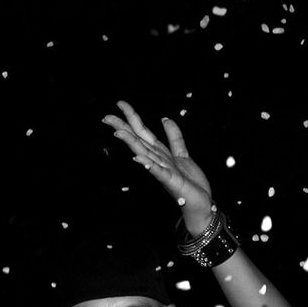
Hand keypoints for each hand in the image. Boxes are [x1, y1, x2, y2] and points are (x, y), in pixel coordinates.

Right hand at [103, 101, 215, 227]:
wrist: (200, 203)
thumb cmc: (190, 183)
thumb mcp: (182, 155)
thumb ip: (174, 137)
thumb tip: (165, 118)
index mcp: (159, 153)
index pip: (142, 131)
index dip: (132, 116)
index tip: (119, 103)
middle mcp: (158, 160)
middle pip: (138, 140)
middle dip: (123, 128)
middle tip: (106, 117)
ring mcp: (163, 171)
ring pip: (145, 154)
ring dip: (132, 144)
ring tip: (118, 133)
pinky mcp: (171, 181)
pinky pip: (159, 172)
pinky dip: (149, 165)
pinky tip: (139, 159)